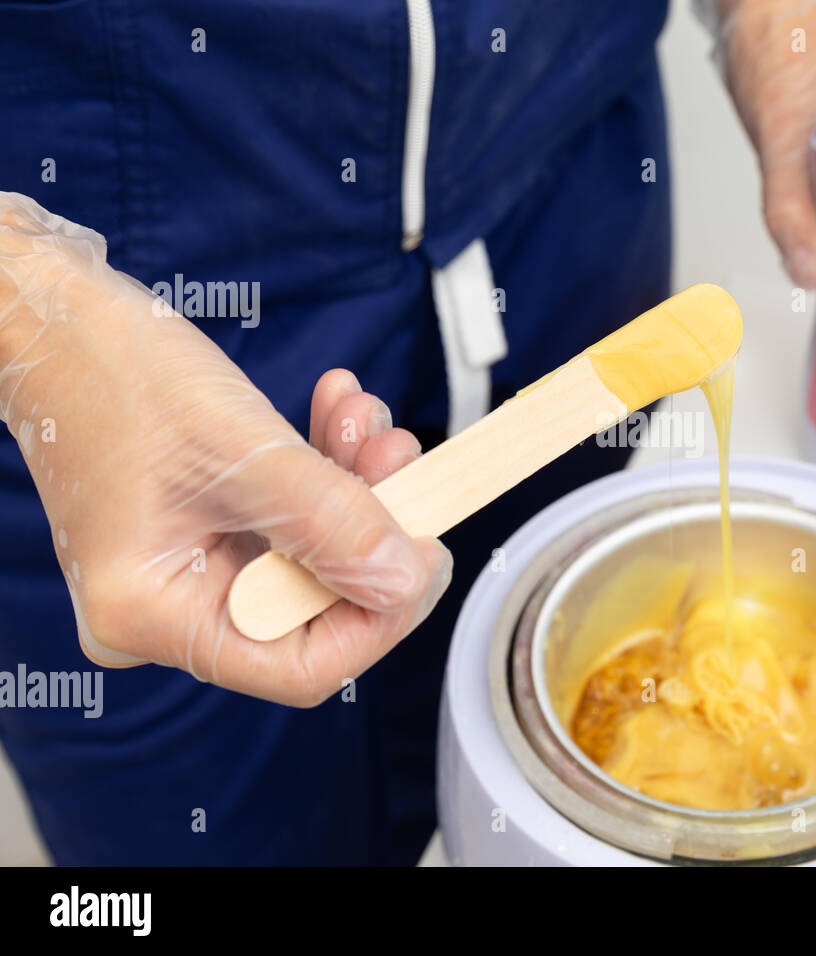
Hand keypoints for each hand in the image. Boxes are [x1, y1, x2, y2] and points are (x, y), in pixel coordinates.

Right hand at [0, 192, 450, 705]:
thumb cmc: (115, 374)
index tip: (430, 549)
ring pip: (313, 554)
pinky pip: (291, 518)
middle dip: (372, 527)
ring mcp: (190, 571)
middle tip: (400, 456)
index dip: (381, 617)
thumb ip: (330, 522)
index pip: (300, 666)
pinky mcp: (209, 532)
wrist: (61, 322)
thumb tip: (406, 581)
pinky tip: (340, 408)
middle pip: (314, 606)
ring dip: (356, 484)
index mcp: (153, 614)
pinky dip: (326, 468)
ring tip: (365, 418)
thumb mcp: (240, 450)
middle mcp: (170, 609)